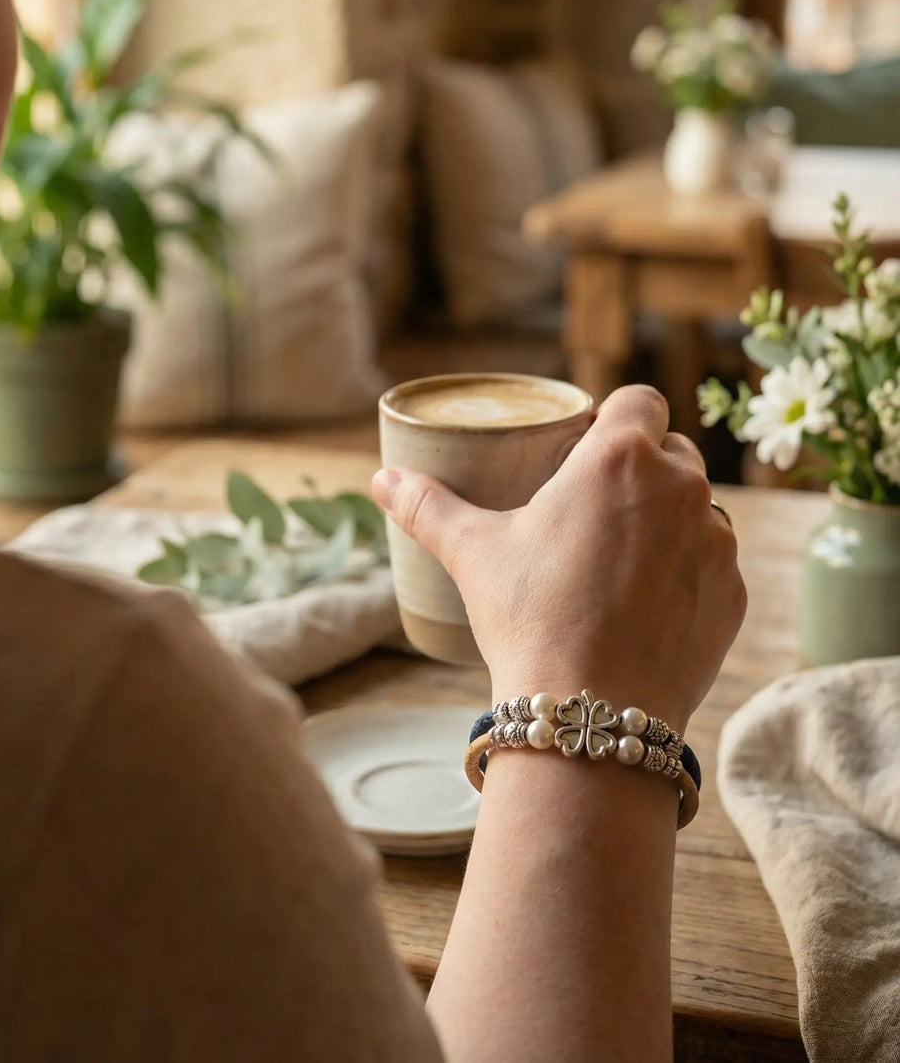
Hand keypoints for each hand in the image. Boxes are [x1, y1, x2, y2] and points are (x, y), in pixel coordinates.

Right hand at [373, 385, 745, 732]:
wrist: (590, 714)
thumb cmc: (530, 619)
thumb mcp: (473, 553)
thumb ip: (428, 507)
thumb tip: (382, 481)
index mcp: (621, 458)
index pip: (641, 400)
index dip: (619, 416)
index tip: (592, 444)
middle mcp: (682, 487)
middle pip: (673, 452)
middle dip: (643, 469)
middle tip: (597, 506)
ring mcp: (716, 542)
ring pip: (699, 509)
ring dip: (670, 520)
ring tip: (624, 558)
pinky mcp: (733, 593)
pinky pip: (715, 563)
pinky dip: (689, 573)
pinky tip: (651, 603)